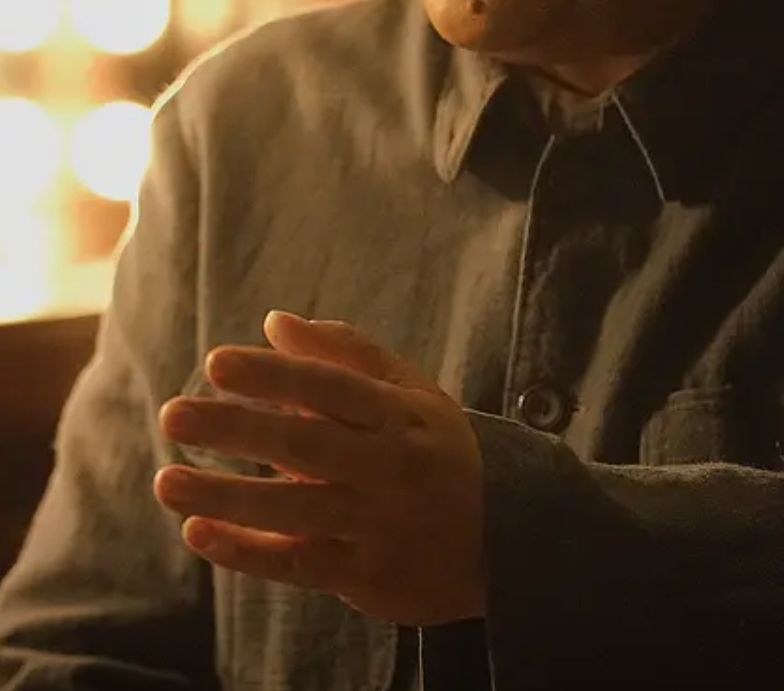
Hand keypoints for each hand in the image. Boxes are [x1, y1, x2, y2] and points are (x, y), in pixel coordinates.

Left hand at [153, 311, 486, 625]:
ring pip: (295, 509)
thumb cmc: (437, 451)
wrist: (503, 537)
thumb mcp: (411, 393)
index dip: (275, 374)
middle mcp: (391, 466)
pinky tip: (199, 532)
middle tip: (174, 413)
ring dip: (227, 496)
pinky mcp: (367, 576)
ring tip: (167, 480)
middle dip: (238, 428)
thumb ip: (346, 355)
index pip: (332, 387)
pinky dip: (248, 551)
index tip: (218, 362)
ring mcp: (379, 523)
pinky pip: (298, 564)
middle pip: (307, 443)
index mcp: (401, 414)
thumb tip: (275, 321)